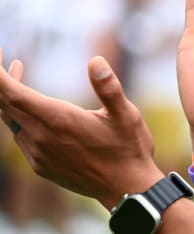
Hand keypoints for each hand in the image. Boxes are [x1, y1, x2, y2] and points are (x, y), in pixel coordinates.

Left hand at [0, 50, 163, 208]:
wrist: (126, 189)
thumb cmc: (129, 148)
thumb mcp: (126, 114)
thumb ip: (109, 88)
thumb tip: (96, 61)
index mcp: (58, 120)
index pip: (11, 93)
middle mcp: (41, 137)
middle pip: (4, 103)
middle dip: (0, 79)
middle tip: (1, 55)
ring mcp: (38, 153)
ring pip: (9, 119)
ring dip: (8, 94)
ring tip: (15, 69)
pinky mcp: (41, 164)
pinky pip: (18, 134)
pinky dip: (16, 114)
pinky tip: (30, 106)